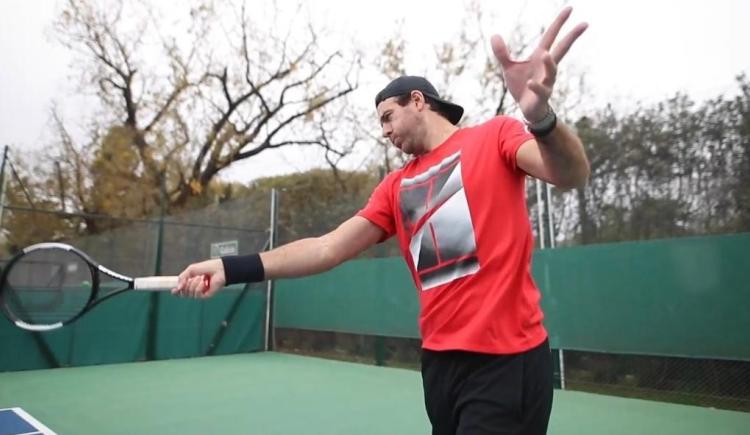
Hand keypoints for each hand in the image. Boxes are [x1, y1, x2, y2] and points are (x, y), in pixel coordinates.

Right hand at [172, 258, 225, 298]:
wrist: (218, 269)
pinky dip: (199, 287)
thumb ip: (182, 277)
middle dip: (185, 285)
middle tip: (191, 279)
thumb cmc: (207, 267)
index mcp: (190, 282)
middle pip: (183, 293)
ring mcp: (200, 293)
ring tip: (200, 277)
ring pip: (189, 294)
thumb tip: (178, 287)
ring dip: (193, 284)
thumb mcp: (191, 270)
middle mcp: (194, 288)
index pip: (181, 290)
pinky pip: (197, 295)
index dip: (176, 292)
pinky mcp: (206, 296)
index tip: (174, 290)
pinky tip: (204, 282)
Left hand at [490, 7, 587, 121]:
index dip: (559, 23)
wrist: (527, 109)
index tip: (570, 9)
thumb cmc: (521, 86)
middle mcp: (547, 68)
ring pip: (552, 71)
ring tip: (544, 54)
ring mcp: (546, 82)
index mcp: (540, 58)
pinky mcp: (541, 97)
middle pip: (562, 50)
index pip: (551, 36)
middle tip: (584, 23)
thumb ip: (502, 53)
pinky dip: (536, 86)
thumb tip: (494, 35)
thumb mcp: (509, 68)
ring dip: (549, 63)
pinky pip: (540, 90)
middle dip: (572, 37)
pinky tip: (530, 83)